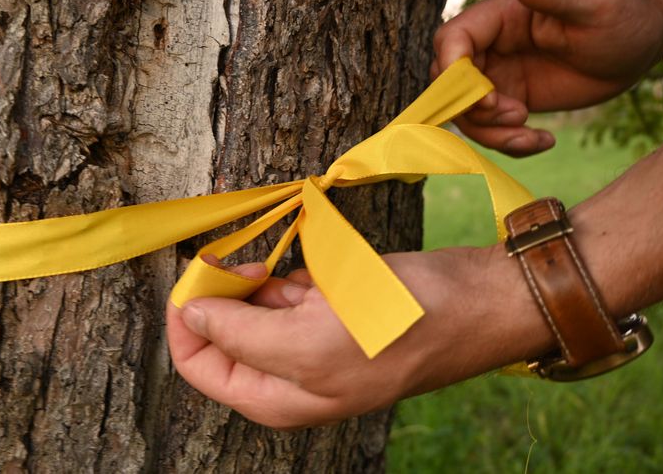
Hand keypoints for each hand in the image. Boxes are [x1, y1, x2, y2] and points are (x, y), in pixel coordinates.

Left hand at [166, 247, 552, 428]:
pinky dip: (293, 275)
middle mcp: (288, 376)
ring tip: (296, 276)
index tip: (200, 273)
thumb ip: (240, 335)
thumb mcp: (310, 342)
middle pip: (222, 333)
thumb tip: (191, 317)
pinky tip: (322, 276)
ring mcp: (311, 342)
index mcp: (275, 399)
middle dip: (227, 293)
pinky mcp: (331, 311)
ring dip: (262, 281)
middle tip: (248, 262)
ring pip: (254, 306)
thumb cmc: (398, 329)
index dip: (189, 318)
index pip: (198, 365)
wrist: (473, 302)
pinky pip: (289, 290)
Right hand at [432, 0, 662, 155]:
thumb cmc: (621, 14)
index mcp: (499, 15)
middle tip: (517, 116)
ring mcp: (500, 75)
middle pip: (448, 83)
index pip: (450, 41)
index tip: (489, 98)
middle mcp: (491, 45)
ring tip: (531, 134)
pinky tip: (545, 140)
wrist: (642, 44)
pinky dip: (510, 144)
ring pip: (466, 113)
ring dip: (491, 133)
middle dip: (471, 110)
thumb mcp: (591, 1)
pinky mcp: (514, 99)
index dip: (454, 74)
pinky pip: (493, 129)